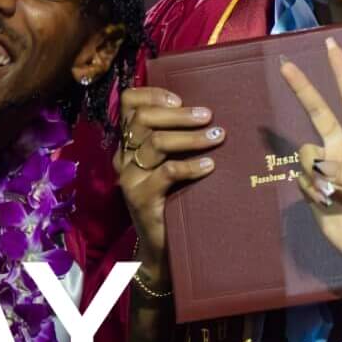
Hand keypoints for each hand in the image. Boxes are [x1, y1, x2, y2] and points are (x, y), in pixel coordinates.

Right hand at [113, 87, 228, 286]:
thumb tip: (209, 111)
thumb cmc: (173, 199)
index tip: (180, 99)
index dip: (152, 94)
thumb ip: (176, 139)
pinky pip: (167, 173)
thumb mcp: (169, 163)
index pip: (128, 104)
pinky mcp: (141, 198)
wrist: (161, 248)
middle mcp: (124, 157)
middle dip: (179, 115)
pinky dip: (191, 166)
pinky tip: (210, 166)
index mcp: (128, 142)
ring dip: (190, 137)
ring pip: (156, 143)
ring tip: (217, 136)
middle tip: (209, 116)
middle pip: (143, 119)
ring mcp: (130, 178)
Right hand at [279, 39, 341, 263]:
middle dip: (303, 89)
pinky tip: (328, 205)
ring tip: (336, 197)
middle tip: (285, 65)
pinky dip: (312, 191)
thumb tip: (321, 163)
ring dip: (317, 175)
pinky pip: (301, 178)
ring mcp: (325, 166)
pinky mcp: (310, 186)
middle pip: (318, 111)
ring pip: (306, 153)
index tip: (333, 46)